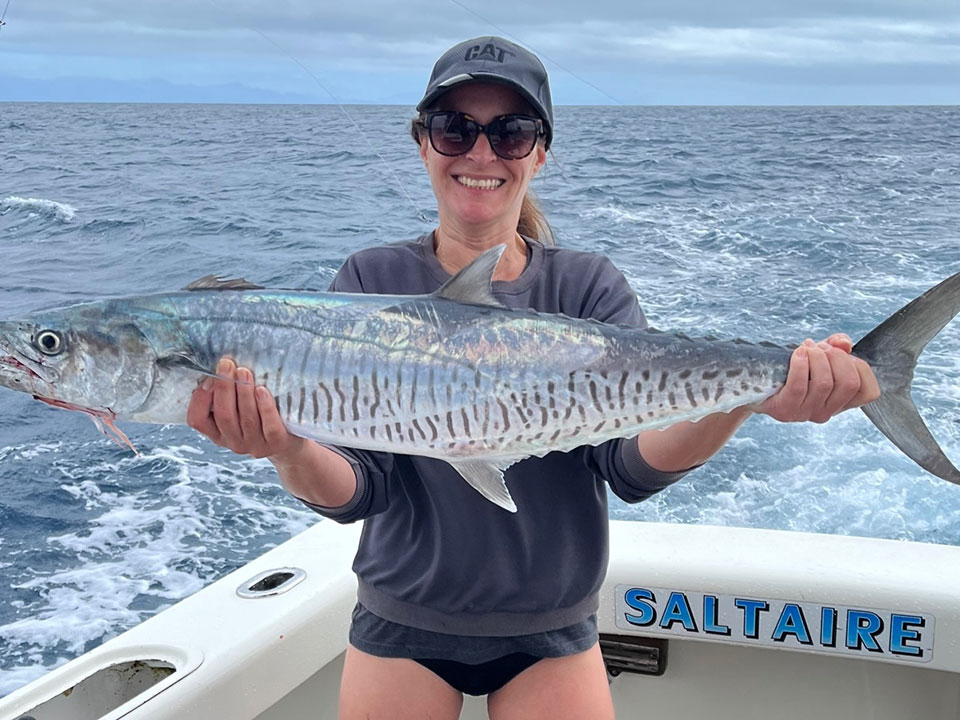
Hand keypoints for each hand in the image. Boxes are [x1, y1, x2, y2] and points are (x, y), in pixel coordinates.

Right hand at [186, 358, 307, 460]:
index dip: (200, 398)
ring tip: (244, 372)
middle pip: (224, 416)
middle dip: (224, 387)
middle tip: (227, 365)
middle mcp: (234, 442)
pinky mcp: (277, 444)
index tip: (208, 377)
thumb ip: (227, 394)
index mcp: (218, 433)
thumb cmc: (260, 416)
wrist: (289, 442)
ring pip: (246, 419)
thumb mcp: (237, 408)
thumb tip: (220, 365)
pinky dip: (265, 407)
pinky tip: (262, 391)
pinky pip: (270, 426)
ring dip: (244, 393)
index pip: (198, 420)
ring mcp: (255, 445)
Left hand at [754, 333, 879, 423]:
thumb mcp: (820, 355)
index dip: (860, 367)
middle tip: (821, 348)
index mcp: (840, 402)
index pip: (868, 392)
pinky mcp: (785, 410)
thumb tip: (844, 343)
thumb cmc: (792, 368)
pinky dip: (801, 364)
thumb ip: (837, 347)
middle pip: (849, 383)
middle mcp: (826, 412)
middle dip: (837, 357)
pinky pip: (800, 385)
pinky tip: (797, 353)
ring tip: (806, 348)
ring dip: (817, 357)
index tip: (842, 354)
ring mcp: (805, 413)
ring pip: (825, 382)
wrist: (755, 383)